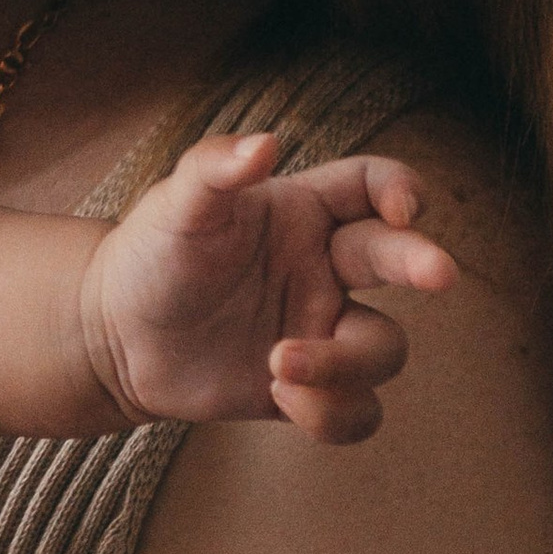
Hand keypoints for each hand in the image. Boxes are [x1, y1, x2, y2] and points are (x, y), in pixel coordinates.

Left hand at [80, 131, 458, 442]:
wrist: (113, 336)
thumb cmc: (149, 255)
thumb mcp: (175, 205)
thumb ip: (215, 168)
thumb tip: (265, 141)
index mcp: (302, 212)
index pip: (370, 186)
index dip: (400, 189)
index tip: (403, 209)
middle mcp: (324, 268)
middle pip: (398, 260)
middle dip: (423, 263)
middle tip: (439, 274)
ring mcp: (322, 329)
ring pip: (383, 349)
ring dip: (346, 362)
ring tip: (278, 362)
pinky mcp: (309, 389)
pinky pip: (357, 410)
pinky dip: (331, 412)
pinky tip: (280, 396)